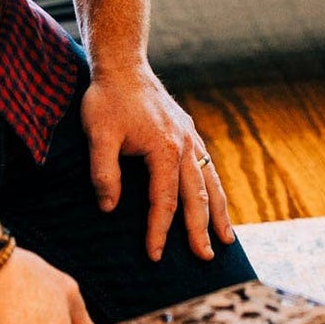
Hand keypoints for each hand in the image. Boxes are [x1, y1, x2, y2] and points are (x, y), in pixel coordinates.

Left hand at [81, 66, 234, 263]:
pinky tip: (216, 198)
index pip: (165, 201)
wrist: (123, 65)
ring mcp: (189, 136)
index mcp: (165, 149)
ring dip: (219, 211)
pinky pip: (206, 165)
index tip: (154, 256)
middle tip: (206, 258)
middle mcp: (184, 145)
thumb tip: (109, 208)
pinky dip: (214, 186)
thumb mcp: (97, 136)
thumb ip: (104, 173)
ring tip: (227, 238)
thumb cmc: (107, 100)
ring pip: (209, 180)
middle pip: (197, 195)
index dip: (159, 231)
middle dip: (202, 229)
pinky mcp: (187, 130)